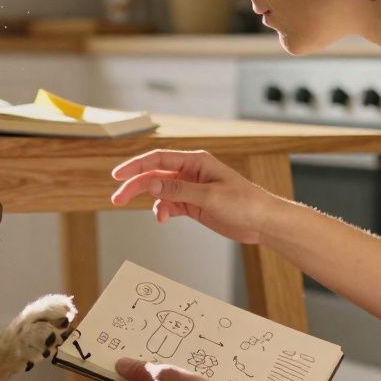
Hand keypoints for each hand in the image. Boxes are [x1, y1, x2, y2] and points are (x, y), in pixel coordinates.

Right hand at [110, 149, 281, 243]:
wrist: (263, 222)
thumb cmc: (245, 203)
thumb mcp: (209, 196)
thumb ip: (177, 190)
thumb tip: (149, 183)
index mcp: (195, 161)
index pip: (157, 158)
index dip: (134, 166)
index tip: (117, 176)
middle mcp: (190, 172)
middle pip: (154, 175)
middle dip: (135, 186)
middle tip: (116, 198)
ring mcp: (191, 188)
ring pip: (160, 191)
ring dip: (152, 202)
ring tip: (154, 217)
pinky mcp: (193, 204)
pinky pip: (170, 205)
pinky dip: (164, 211)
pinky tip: (164, 219)